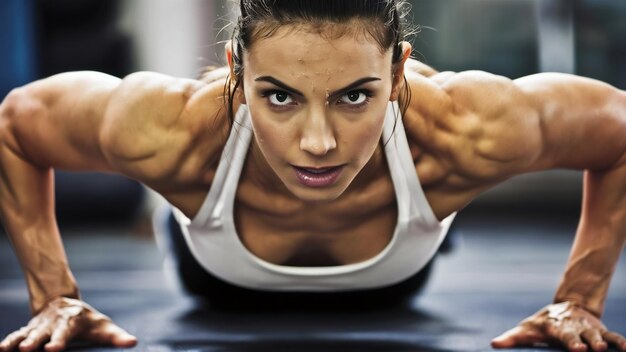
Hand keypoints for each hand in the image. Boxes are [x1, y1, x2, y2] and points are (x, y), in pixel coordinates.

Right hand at [0, 297, 136, 351]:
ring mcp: (39, 326)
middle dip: (36, 341)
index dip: (60, 340)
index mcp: (72, 320)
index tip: (54, 349)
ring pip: (27, 333)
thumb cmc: (89, 322)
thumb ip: (117, 336)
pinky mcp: (28, 330)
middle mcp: (53, 322)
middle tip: (28, 350)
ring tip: (8, 350)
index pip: (66, 331)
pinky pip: (16, 335)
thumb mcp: (104, 327)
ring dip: (18, 342)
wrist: (65, 303)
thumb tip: (134, 342)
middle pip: (44, 332)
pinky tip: (1, 349)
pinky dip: (9, 341)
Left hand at [492, 301, 625, 351]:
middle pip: (582, 336)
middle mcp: (575, 329)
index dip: (570, 341)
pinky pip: (613, 337)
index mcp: (557, 328)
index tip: (575, 348)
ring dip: (603, 342)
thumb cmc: (543, 324)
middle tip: (592, 349)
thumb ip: (511, 338)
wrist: (565, 308)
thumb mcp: (526, 329)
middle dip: (586, 342)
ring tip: (604, 349)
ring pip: (598, 335)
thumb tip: (493, 344)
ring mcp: (589, 330)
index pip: (564, 335)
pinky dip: (620, 342)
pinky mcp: (601, 332)